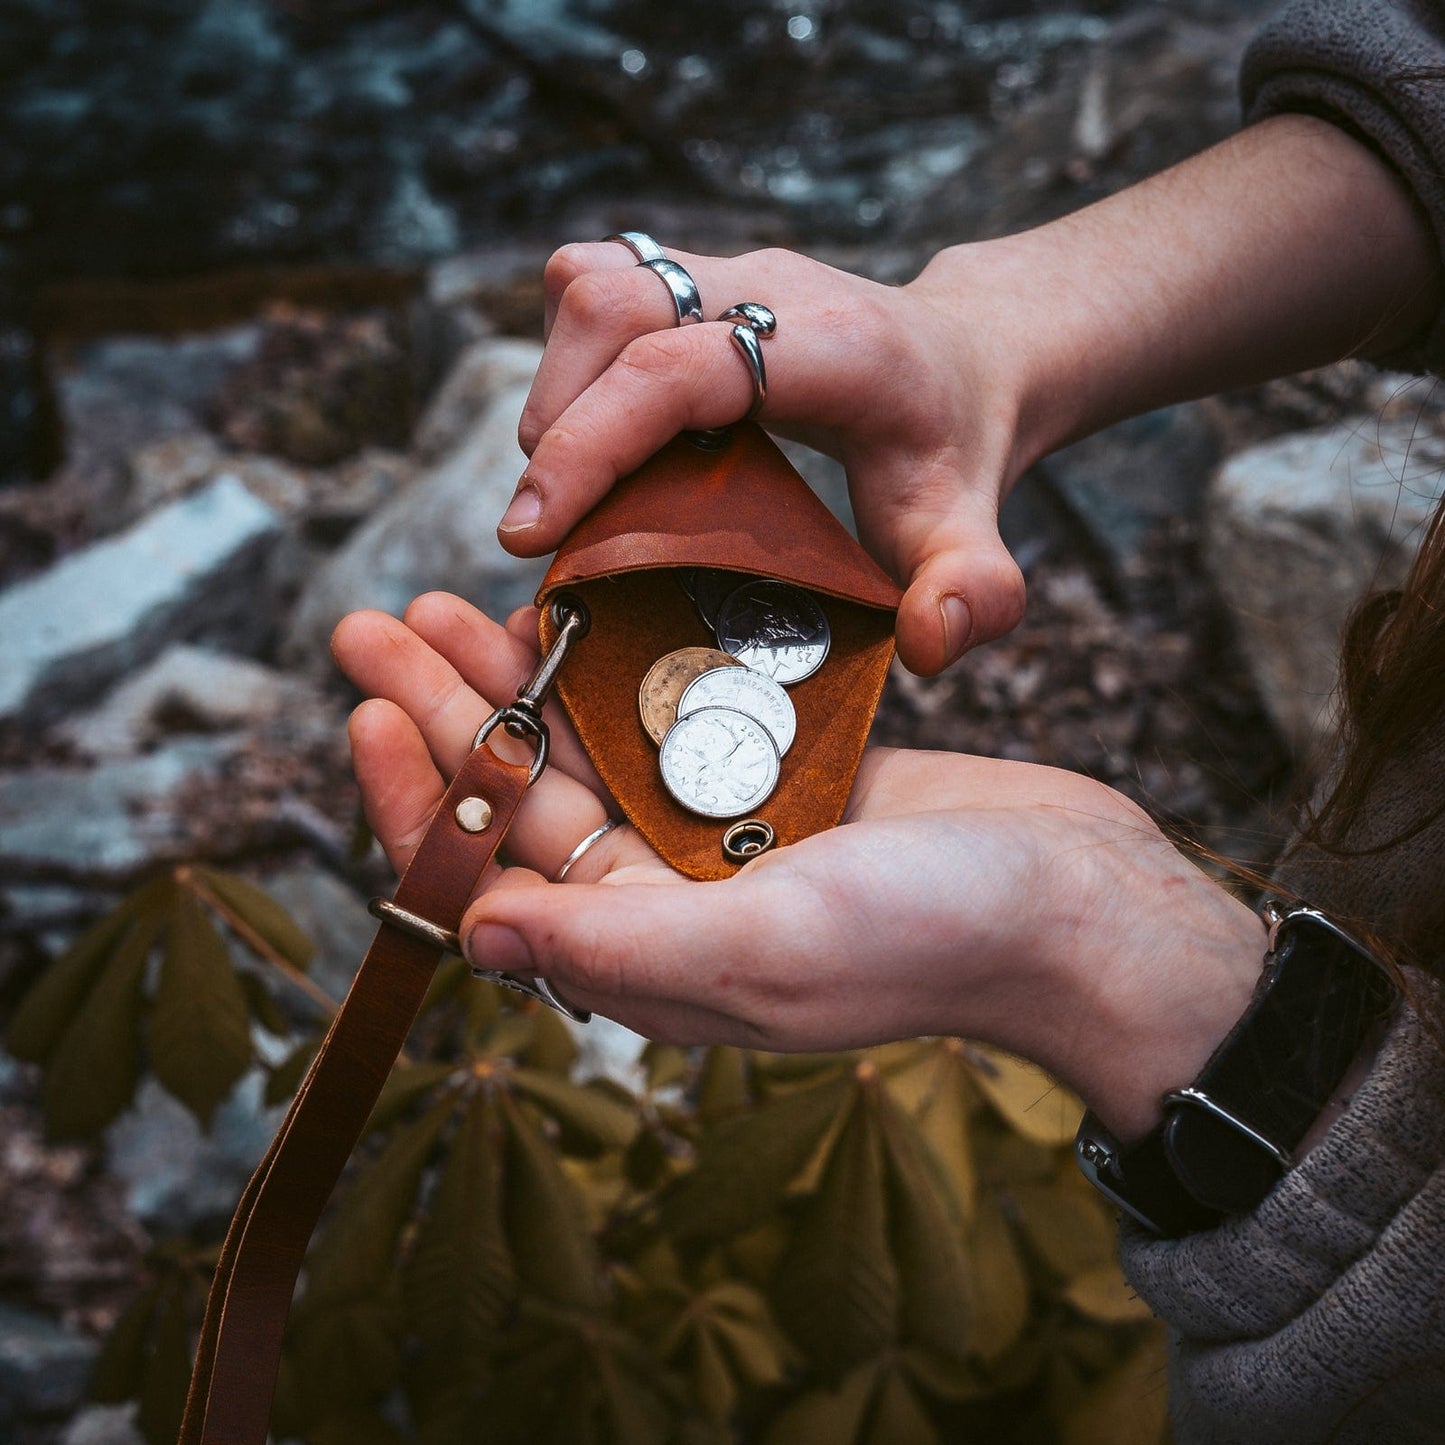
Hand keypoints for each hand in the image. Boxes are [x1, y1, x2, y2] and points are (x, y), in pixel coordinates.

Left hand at [333, 594, 1263, 1139]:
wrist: (1077, 903)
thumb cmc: (933, 939)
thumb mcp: (762, 948)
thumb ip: (617, 943)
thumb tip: (477, 936)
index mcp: (647, 951)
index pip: (492, 879)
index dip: (420, 796)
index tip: (367, 708)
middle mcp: (670, 896)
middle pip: (523, 795)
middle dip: (444, 710)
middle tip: (372, 622)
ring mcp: (725, 832)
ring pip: (588, 745)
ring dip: (516, 674)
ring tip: (446, 599)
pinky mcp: (781, 775)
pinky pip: (672, 711)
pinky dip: (621, 660)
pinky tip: (577, 603)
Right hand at [498, 241, 1030, 674]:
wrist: (965, 360)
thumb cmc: (952, 452)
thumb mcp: (972, 529)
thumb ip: (974, 590)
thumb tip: (931, 643)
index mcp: (834, 345)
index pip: (680, 368)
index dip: (590, 442)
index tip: (531, 533)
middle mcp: (771, 285)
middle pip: (615, 303)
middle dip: (557, 420)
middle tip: (548, 526)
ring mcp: (728, 269)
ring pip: (593, 284)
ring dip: (554, 387)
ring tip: (570, 486)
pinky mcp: (695, 274)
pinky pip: (597, 285)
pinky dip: (570, 360)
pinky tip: (598, 435)